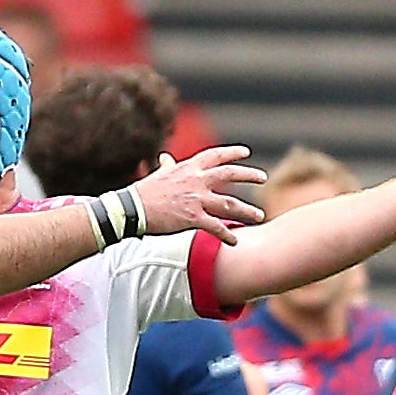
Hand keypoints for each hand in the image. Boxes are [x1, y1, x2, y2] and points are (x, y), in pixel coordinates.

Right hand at [132, 145, 268, 240]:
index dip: (232, 153)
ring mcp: (196, 199)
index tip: (246, 153)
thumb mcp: (158, 175)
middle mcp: (196, 181)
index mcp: (188, 168)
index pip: (215, 155)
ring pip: (229, 204)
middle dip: (249, 175)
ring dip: (247, 210)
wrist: (133, 208)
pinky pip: (216, 227)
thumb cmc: (144, 192)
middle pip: (229, 174)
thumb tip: (165, 157)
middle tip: (263, 177)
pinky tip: (235, 241)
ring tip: (259, 216)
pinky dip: (227, 235)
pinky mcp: (193, 218)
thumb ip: (167, 166)